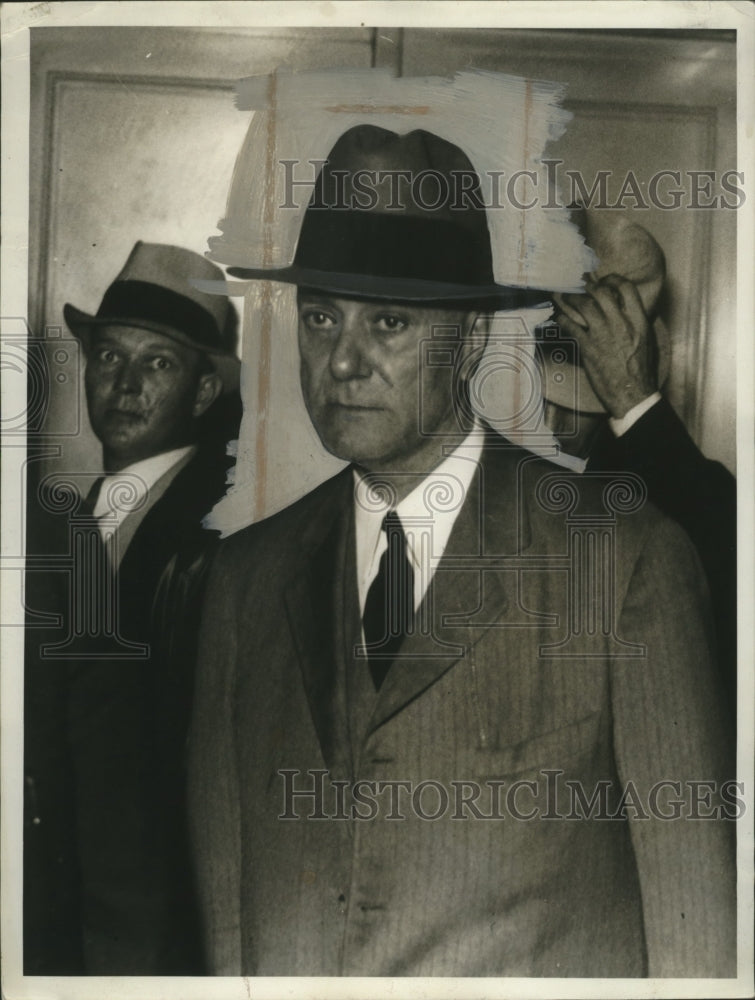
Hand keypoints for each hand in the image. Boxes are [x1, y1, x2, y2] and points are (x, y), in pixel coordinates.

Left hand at [553, 274, 657, 419]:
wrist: (632, 394)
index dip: (612, 280)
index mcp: (639, 321)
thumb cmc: (641, 370)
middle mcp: (620, 323)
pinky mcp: (587, 347)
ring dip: (570, 298)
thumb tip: (625, 308)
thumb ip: (636, 321)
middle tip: (579, 285)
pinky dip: (562, 318)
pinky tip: (559, 317)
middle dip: (588, 286)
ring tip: (564, 296)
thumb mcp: (646, 340)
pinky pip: (570, 325)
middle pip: (601, 292)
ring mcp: (602, 334)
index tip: (604, 280)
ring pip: (583, 305)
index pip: (626, 288)